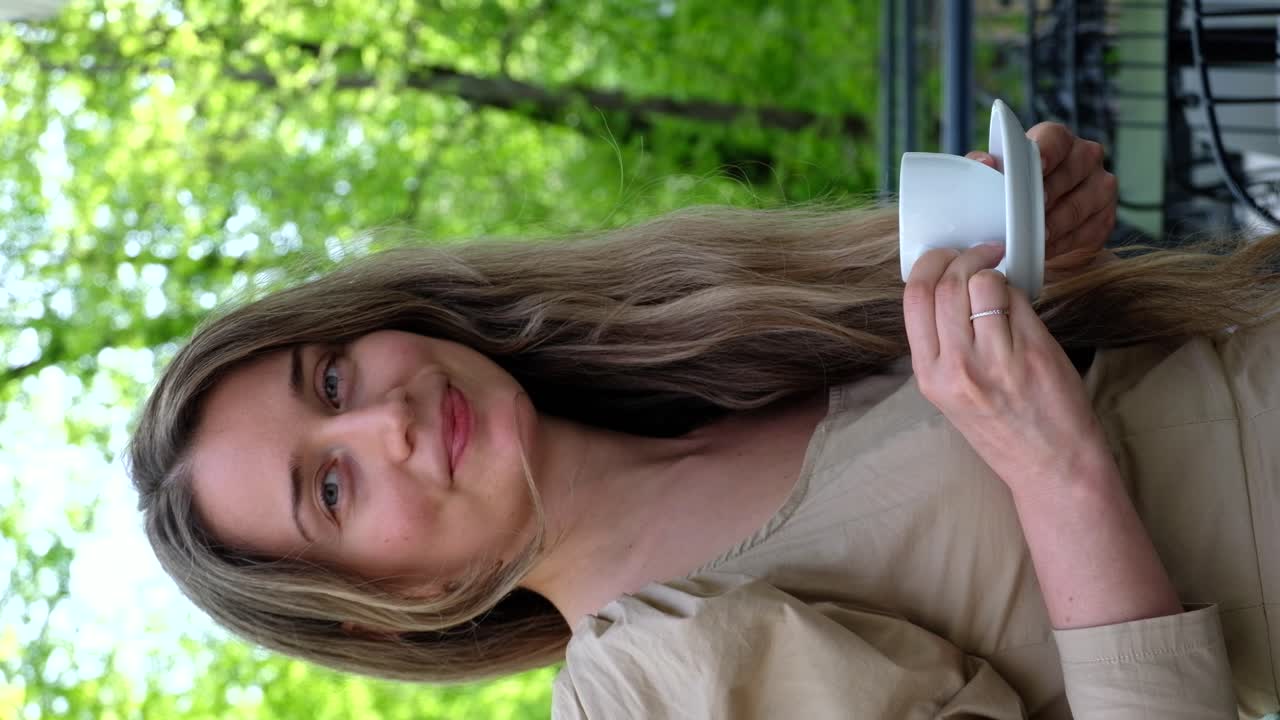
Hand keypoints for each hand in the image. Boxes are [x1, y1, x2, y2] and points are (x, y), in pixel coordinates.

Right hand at [902, 243, 1112, 496]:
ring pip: (982, 283)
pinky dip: (1018, 291)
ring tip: (1002, 279)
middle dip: (962, 256)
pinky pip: (1017, 299)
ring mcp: (994, 360)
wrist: (1050, 465)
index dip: (929, 264)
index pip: (913, 299)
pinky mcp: (1031, 353)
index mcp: (928, 375)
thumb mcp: (951, 393)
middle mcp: (955, 367)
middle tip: (980, 253)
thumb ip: (943, 345)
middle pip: (946, 285)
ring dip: (993, 270)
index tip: (945, 256)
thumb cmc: (1004, 429)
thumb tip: (949, 286)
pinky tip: (1021, 304)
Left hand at [966, 123, 1116, 275]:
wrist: (1028, 232)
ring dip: (1056, 223)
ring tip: (1035, 237)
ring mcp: (1099, 187)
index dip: (1048, 151)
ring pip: (1082, 204)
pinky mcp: (1104, 218)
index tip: (1037, 166)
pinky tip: (1046, 250)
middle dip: (1050, 192)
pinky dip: (1065, 242)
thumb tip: (986, 162)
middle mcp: (1084, 158)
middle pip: (1072, 170)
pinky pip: (1088, 231)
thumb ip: (983, 165)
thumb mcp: (991, 178)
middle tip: (1030, 211)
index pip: (1055, 138)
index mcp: (1055, 141)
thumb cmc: (1008, 196)